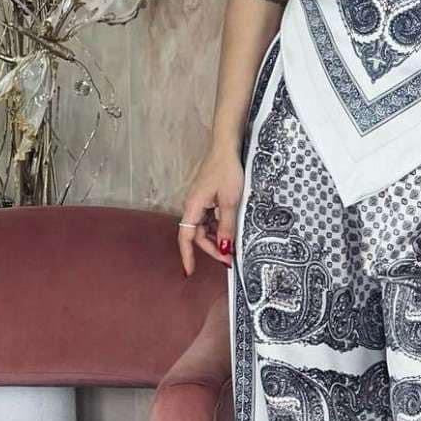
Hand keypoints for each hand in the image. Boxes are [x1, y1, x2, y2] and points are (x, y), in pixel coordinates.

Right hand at [177, 146, 244, 274]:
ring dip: (216, 238)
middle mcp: (192, 206)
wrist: (227, 147)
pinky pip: (210, 218)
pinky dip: (219, 227)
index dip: (187, 256)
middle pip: (197, 235)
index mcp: (193, 207)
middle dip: (212, 249)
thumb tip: (225, 249)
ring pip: (205, 227)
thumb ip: (226, 226)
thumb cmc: (227, 170)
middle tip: (230, 259)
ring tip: (233, 246)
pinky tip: (231, 230)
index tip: (189, 272)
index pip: (186, 238)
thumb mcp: (230, 202)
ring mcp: (200, 201)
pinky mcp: (207, 197)